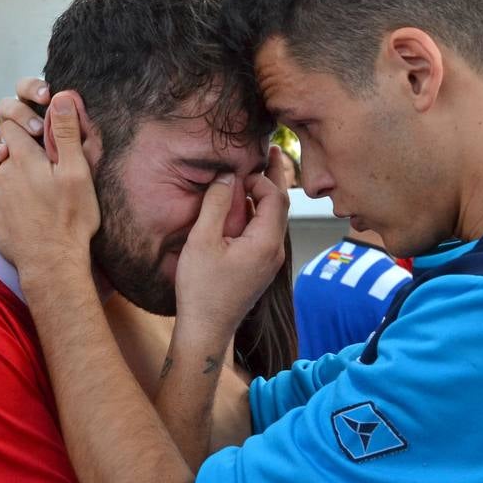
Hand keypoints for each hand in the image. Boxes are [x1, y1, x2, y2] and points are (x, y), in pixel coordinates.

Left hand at [0, 92, 98, 280]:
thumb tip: (61, 96)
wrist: (51, 263)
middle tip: (41, 162)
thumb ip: (65, 132)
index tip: (39, 130)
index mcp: (23, 157)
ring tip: (31, 185)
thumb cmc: (70, 217)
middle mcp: (3, 173)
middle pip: (3, 147)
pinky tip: (16, 205)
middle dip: (18, 148)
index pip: (10, 122)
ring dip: (8, 172)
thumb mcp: (77, 171)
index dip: (23, 121)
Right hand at [174, 147, 288, 334]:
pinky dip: (257, 213)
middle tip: (269, 152)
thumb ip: (216, 205)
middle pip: (280, 205)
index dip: (261, 177)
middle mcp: (275, 251)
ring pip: (273, 219)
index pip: (276, 197)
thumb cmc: (201, 289)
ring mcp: (270, 261)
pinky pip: (265, 232)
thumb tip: (226, 176)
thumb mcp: (202, 241)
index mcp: (266, 242)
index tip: (239, 171)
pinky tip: (242, 208)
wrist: (206, 329)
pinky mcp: (261, 267)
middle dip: (273, 178)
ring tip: (254, 175)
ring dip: (264, 196)